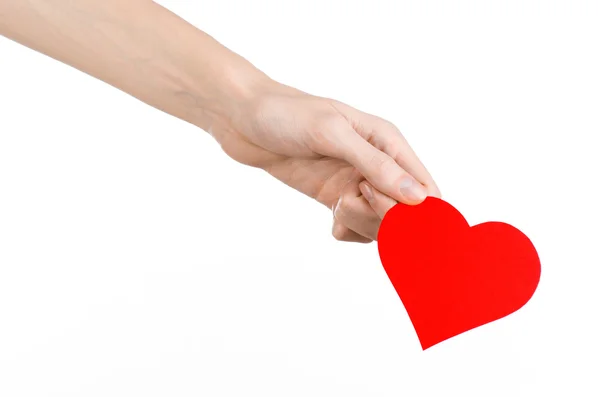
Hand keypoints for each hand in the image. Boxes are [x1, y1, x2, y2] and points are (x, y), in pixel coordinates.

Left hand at [209, 79, 439, 241]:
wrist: (242, 118)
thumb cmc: (286, 114)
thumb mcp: (331, 134)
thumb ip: (375, 165)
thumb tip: (418, 198)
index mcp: (387, 142)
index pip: (426, 188)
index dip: (418, 212)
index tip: (387, 215)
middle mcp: (376, 164)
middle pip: (404, 213)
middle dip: (381, 217)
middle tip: (349, 200)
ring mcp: (354, 182)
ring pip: (379, 224)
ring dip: (359, 223)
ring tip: (336, 205)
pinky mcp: (333, 196)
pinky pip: (354, 227)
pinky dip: (346, 229)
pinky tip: (331, 219)